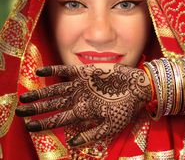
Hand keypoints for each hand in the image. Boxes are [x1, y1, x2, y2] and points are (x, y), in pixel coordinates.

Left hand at [16, 63, 150, 145]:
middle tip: (20, 111)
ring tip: (24, 96)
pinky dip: (53, 70)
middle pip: (53, 105)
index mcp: (83, 113)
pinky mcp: (84, 72)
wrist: (136, 87)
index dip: (44, 123)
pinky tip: (40, 71)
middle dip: (36, 109)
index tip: (29, 126)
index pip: (59, 120)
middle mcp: (78, 99)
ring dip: (40, 92)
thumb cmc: (125, 107)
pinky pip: (65, 70)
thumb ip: (92, 134)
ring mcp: (80, 85)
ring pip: (55, 89)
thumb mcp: (111, 126)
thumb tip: (71, 142)